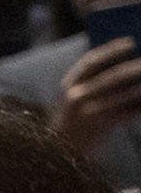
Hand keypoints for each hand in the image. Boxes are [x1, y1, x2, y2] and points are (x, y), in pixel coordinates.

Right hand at [55, 38, 140, 157]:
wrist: (59, 149)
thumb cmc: (72, 119)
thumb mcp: (73, 97)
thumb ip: (90, 80)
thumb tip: (125, 64)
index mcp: (69, 85)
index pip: (91, 61)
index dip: (112, 50)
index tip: (130, 42)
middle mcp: (77, 97)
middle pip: (112, 76)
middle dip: (135, 67)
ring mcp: (89, 112)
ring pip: (125, 94)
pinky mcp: (101, 126)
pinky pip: (128, 112)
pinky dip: (140, 106)